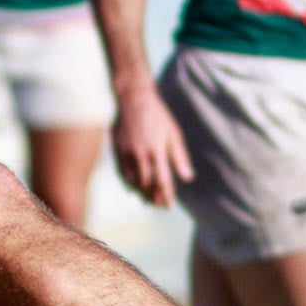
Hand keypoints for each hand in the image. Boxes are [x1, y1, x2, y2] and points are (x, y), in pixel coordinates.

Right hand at [112, 87, 193, 207]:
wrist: (133, 99)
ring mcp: (127, 152)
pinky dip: (129, 183)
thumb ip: (180, 157)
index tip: (169, 205)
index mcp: (157, 149)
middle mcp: (140, 153)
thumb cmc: (157, 116)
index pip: (162, 180)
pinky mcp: (118, 150)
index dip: (166, 195)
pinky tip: (134, 187)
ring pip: (133, 180)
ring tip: (148, 200)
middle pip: (146, 184)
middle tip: (159, 206)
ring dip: (141, 193)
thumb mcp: (173, 133)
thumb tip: (187, 178)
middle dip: (153, 197)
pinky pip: (122, 172)